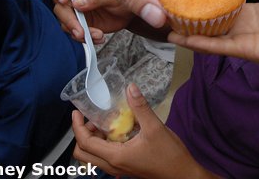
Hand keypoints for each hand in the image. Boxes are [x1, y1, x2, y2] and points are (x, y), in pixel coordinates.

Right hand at [53, 0, 130, 43]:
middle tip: (80, 30)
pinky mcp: (83, 25)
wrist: (130, 10)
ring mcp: (77, 13)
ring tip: (97, 35)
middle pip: (61, 9)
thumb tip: (76, 3)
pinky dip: (87, 38)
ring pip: (67, 24)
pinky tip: (99, 37)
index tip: (63, 0)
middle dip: (69, 21)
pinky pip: (78, 34)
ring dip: (79, 33)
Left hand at [73, 84, 210, 178]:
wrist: (181, 174)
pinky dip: (102, 146)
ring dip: (92, 141)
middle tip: (91, 119)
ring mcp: (118, 170)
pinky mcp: (124, 169)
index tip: (77, 113)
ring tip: (104, 124)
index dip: (77, 126)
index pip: (85, 142)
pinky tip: (118, 134)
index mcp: (115, 156)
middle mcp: (112, 166)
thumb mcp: (155, 128)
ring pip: (92, 158)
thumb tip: (130, 88)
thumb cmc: (169, 154)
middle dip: (82, 135)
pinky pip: (104, 159)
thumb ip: (140, 107)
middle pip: (83, 153)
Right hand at [168, 0, 258, 73]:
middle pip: (207, 19)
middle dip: (189, 14)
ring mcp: (234, 37)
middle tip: (168, 4)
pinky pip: (214, 45)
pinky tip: (181, 38)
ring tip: (166, 23)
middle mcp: (236, 25)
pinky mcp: (237, 48)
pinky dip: (197, 42)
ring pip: (205, 34)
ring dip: (186, 30)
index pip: (218, 3)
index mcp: (244, 11)